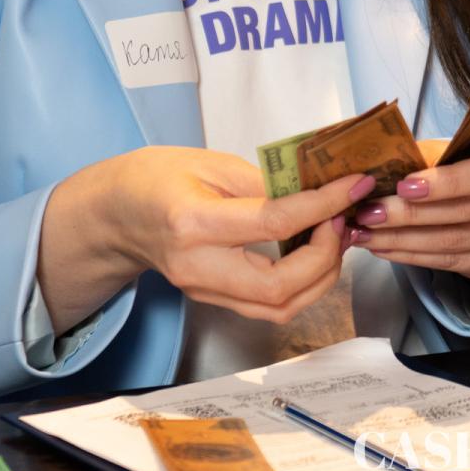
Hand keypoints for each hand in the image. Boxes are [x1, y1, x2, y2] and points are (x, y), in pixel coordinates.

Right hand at [39, 147, 373, 330]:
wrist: (115, 212)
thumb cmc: (157, 177)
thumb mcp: (211, 162)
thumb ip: (265, 181)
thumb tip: (319, 190)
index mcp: (193, 223)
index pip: (275, 222)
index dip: (324, 204)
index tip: (354, 184)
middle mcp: (198, 267)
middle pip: (280, 288)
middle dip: (327, 255)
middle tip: (343, 217)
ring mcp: (204, 290)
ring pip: (279, 308)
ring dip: (321, 276)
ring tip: (335, 234)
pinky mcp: (213, 299)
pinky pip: (268, 307)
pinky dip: (303, 285)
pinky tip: (315, 252)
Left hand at [349, 135, 469, 282]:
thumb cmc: (468, 163)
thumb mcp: (452, 148)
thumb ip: (425, 157)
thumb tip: (378, 169)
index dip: (448, 182)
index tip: (405, 185)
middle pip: (468, 212)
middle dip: (411, 215)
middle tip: (369, 213)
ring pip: (455, 243)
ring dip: (404, 240)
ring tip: (366, 234)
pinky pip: (451, 263)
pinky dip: (413, 256)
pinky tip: (385, 247)